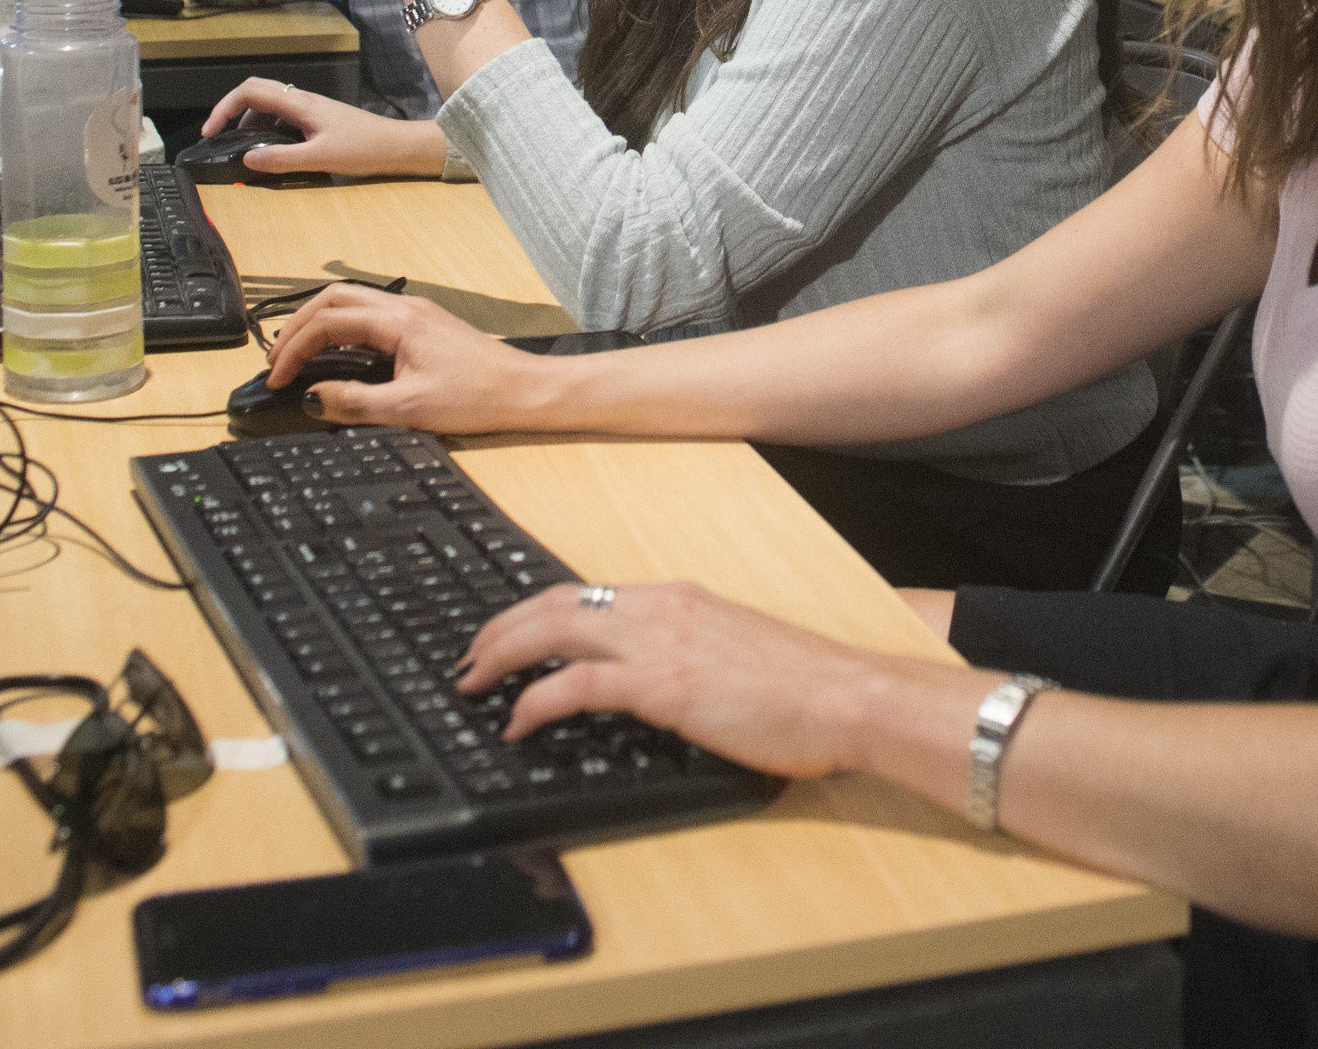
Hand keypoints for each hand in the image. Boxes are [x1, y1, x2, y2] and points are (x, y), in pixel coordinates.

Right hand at [203, 78, 442, 177]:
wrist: (397, 146)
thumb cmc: (364, 149)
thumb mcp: (320, 158)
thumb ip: (282, 159)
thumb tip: (247, 158)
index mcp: (299, 103)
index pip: (250, 92)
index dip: (224, 107)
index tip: (210, 132)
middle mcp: (302, 100)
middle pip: (256, 91)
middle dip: (231, 110)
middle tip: (218, 136)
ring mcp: (310, 108)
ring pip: (269, 105)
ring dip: (250, 121)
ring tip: (242, 147)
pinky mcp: (317, 118)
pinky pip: (283, 116)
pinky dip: (267, 128)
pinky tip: (270, 149)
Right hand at [265, 282, 546, 433]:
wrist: (524, 391)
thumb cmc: (479, 397)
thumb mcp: (409, 409)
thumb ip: (354, 403)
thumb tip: (313, 398)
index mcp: (398, 321)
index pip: (327, 322)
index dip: (294, 349)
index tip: (277, 378)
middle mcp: (405, 308)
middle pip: (332, 299)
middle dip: (297, 327)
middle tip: (277, 361)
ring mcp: (415, 314)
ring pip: (351, 302)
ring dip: (318, 323)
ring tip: (297, 355)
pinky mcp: (423, 326)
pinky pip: (369, 316)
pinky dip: (341, 329)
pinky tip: (336, 354)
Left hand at [458, 578, 956, 783]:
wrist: (848, 696)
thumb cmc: (806, 688)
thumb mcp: (736, 655)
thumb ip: (689, 656)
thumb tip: (652, 682)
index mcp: (678, 599)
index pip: (584, 594)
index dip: (531, 614)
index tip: (504, 638)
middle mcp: (662, 608)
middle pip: (553, 603)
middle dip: (499, 630)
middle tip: (469, 661)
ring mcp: (660, 642)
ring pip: (552, 630)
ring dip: (501, 655)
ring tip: (473, 684)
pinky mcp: (663, 684)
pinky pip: (575, 685)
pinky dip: (534, 701)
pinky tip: (517, 723)